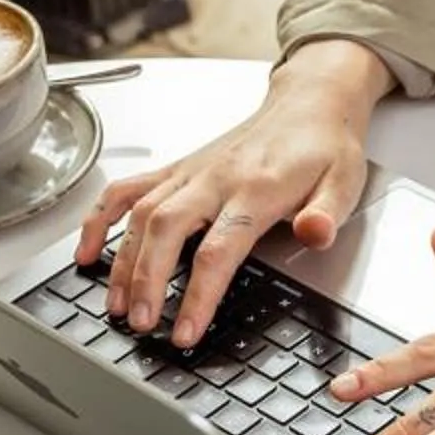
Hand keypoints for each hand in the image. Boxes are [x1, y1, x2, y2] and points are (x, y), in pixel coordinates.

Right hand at [74, 44, 390, 346]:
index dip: (198, 294)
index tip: (185, 330)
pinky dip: (100, 219)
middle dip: (146, 279)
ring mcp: (190, 172)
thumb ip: (328, 213)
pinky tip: (88, 252)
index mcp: (257, 189)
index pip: (219, 249)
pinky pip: (128, 189)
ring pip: (141, 213)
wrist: (309, 104)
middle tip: (139, 323)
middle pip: (166, 230)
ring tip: (115, 304)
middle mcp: (215, 179)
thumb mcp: (346, 182)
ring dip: (122, 260)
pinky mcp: (177, 168)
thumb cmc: (324, 148)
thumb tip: (316, 233)